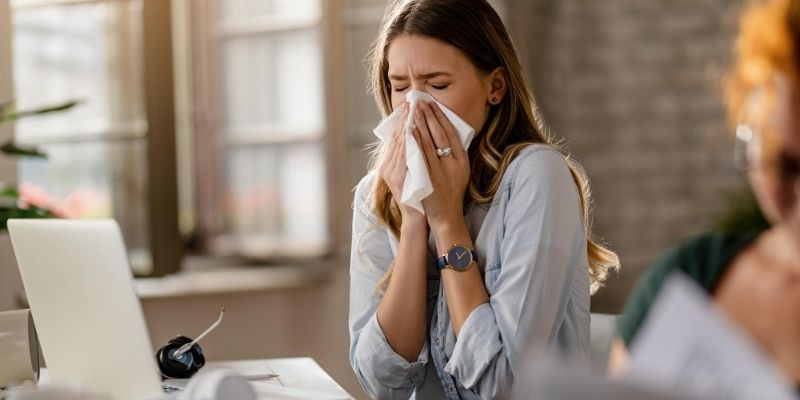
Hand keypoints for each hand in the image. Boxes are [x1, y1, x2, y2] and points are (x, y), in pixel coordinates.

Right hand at [379, 103, 425, 225]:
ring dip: (407, 127)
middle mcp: (387, 167)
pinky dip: (408, 144)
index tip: (410, 105)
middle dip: (405, 119)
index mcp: (390, 163)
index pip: (397, 137)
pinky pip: (404, 157)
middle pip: (396, 138)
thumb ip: (411, 156)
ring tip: (413, 111)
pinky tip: (413, 132)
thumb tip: (416, 136)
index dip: (403, 120)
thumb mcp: (412, 172)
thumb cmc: (418, 194)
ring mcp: (391, 173)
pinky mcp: (398, 180)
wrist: (418, 216)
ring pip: (399, 145)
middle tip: (412, 102)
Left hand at [410, 101, 470, 234]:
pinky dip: (416, 141)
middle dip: (430, 116)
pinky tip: (411, 131)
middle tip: (421, 102)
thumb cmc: (451, 193)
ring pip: (430, 142)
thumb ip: (454, 155)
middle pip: (441, 134)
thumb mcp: (460, 172)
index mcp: (463, 160)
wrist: (447, 215)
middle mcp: (454, 163)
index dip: (442, 117)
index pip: (452, 133)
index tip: (433, 105)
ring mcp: (442, 170)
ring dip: (421, 124)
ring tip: (414, 111)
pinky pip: (422, 156)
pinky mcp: (430, 177)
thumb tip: (446, 135)